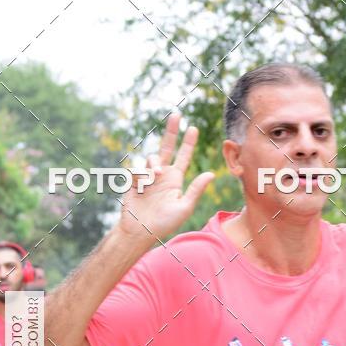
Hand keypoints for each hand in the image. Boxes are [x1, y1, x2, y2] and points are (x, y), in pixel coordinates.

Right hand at [119, 114, 214, 246]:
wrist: (140, 231)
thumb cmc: (164, 224)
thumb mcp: (184, 208)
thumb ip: (196, 190)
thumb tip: (211, 174)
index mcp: (175, 180)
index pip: (183, 157)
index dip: (188, 143)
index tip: (193, 128)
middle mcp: (162, 175)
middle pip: (167, 148)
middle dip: (172, 131)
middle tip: (176, 114)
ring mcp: (147, 176)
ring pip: (152, 158)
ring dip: (154, 164)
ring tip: (155, 175)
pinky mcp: (134, 180)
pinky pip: (137, 169)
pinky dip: (141, 175)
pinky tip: (142, 186)